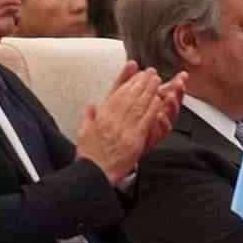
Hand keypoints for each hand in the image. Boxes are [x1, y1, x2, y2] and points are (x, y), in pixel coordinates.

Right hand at [71, 62, 164, 185]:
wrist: (94, 172)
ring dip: (150, 91)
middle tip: (151, 73)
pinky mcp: (135, 138)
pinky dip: (153, 108)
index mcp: (102, 115)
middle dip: (142, 82)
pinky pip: (146, 119)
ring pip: (139, 104)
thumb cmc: (89, 154)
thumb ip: (88, 116)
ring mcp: (125, 128)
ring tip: (157, 81)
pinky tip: (159, 100)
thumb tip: (91, 106)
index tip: (135, 71)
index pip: (117, 92)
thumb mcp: (83, 131)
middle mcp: (113, 118)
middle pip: (130, 95)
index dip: (128, 80)